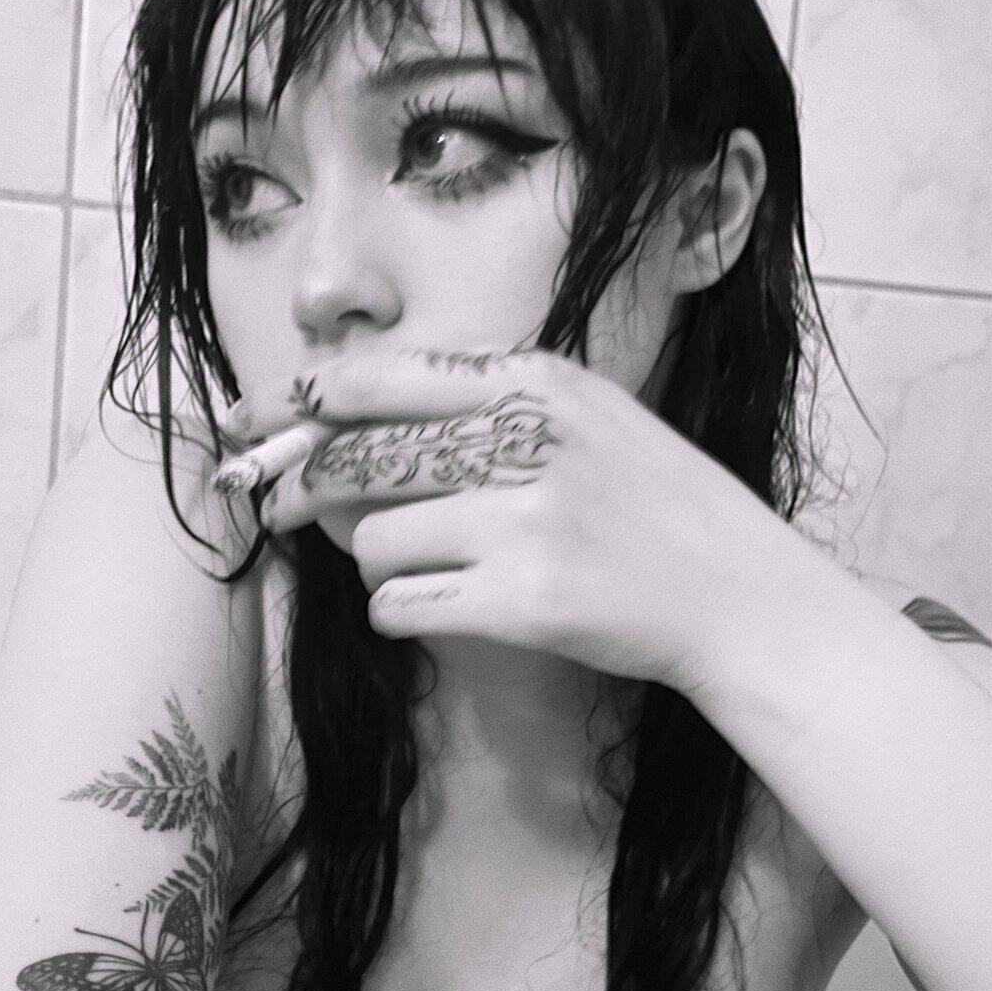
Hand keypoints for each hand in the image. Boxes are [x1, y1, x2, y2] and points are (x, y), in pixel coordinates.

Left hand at [227, 345, 807, 696]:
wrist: (739, 595)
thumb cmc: (652, 505)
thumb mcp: (586, 416)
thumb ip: (483, 405)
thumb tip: (344, 424)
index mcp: (536, 383)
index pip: (382, 378)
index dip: (299, 400)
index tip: (252, 418)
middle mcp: (527, 441)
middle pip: (358, 458)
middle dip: (301, 486)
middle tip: (279, 504)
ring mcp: (526, 522)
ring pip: (373, 540)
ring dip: (376, 560)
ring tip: (425, 566)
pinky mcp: (522, 602)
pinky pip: (399, 606)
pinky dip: (399, 611)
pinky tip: (437, 605)